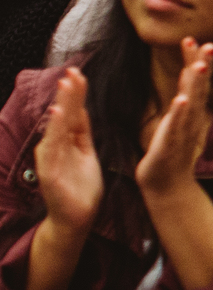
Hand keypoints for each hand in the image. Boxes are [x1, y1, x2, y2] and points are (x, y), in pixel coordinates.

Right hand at [33, 67, 105, 233]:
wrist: (78, 219)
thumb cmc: (82, 187)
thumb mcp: (86, 153)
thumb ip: (81, 132)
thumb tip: (80, 108)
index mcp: (67, 142)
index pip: (73, 113)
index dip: (75, 94)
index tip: (79, 72)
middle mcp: (56, 147)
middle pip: (63, 116)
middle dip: (67, 94)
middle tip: (72, 71)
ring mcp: (51, 159)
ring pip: (56, 127)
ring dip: (61, 106)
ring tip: (65, 86)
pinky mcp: (49, 173)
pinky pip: (51, 148)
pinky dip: (54, 131)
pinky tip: (57, 115)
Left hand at [134, 40, 212, 199]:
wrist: (167, 186)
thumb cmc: (170, 153)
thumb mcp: (177, 123)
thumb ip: (183, 103)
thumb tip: (184, 86)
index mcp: (190, 112)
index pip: (196, 82)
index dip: (196, 61)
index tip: (193, 39)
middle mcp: (191, 119)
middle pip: (199, 88)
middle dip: (202, 65)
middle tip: (208, 44)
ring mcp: (183, 132)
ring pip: (191, 104)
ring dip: (195, 85)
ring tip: (198, 66)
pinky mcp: (170, 145)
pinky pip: (176, 127)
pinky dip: (180, 113)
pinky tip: (181, 100)